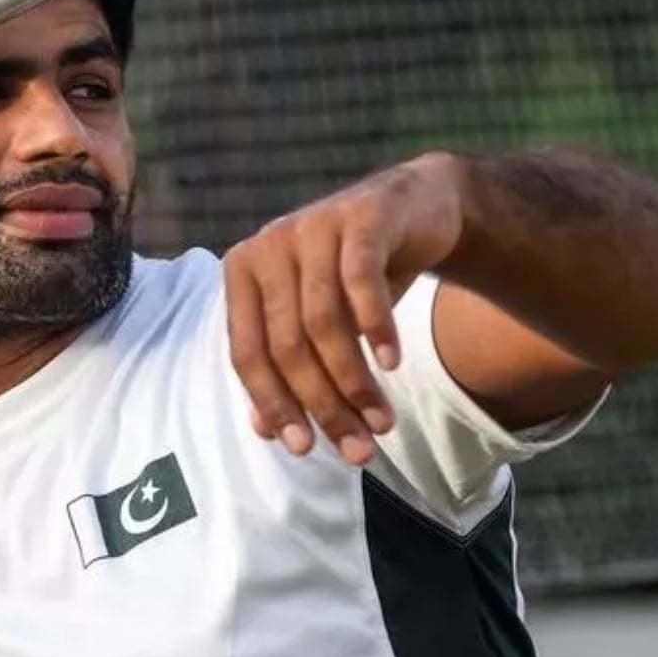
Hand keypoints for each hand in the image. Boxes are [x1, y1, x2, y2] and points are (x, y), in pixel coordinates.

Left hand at [224, 153, 466, 464]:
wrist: (416, 207)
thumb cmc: (354, 275)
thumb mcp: (317, 321)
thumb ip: (286, 368)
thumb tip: (266, 432)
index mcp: (241, 274)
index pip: (246, 353)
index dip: (273, 405)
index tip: (303, 449)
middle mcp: (267, 247)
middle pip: (287, 345)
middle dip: (323, 404)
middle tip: (358, 447)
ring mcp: (311, 227)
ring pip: (323, 322)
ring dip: (355, 380)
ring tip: (383, 421)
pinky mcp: (359, 217)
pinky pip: (361, 283)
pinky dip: (376, 329)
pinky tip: (393, 364)